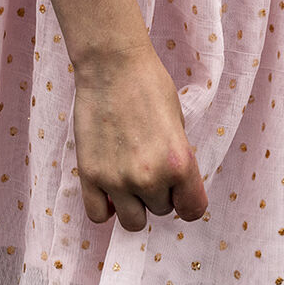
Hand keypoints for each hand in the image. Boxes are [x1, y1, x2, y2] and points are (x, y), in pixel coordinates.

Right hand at [71, 41, 208, 231]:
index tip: (181, 191)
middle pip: (162, 210)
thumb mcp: (178, 122)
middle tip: (149, 163)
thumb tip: (173, 185)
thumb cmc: (149, 84)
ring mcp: (117, 179)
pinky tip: (109, 188)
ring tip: (130, 178)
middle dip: (159, 192)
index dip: (188, 200)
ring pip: (133, 221)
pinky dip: (106, 207)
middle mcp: (150, 177)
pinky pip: (98, 215)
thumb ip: (177, 159)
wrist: (112, 63)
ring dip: (134, 204)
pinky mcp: (89, 175)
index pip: (194, 210)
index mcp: (179, 163)